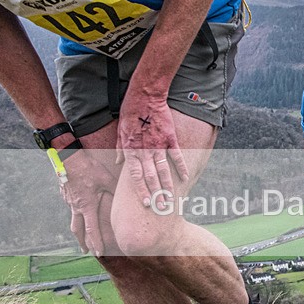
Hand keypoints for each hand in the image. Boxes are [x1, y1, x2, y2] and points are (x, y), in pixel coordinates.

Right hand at [59, 150, 117, 255]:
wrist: (68, 158)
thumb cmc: (88, 169)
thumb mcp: (106, 179)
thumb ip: (116, 190)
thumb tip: (130, 196)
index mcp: (87, 206)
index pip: (92, 230)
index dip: (96, 242)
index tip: (99, 253)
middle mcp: (76, 207)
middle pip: (78, 230)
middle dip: (84, 242)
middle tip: (87, 251)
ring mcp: (69, 202)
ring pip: (73, 221)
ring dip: (78, 231)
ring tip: (82, 238)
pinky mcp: (66, 195)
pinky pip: (71, 210)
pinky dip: (76, 216)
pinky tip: (80, 214)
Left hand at [116, 93, 188, 207]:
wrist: (145, 96)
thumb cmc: (130, 112)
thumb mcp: (120, 130)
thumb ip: (120, 148)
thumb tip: (117, 162)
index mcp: (131, 150)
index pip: (136, 175)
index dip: (141, 190)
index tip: (146, 202)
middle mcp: (144, 150)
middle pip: (150, 177)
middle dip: (156, 193)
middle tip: (161, 207)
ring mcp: (158, 145)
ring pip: (163, 169)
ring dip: (168, 185)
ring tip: (172, 198)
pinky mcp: (170, 138)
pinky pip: (176, 155)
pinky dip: (181, 167)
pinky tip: (186, 178)